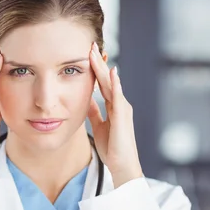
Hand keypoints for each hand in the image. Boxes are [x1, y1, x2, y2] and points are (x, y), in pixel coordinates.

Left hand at [87, 42, 142, 188]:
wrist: (122, 165)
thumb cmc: (112, 147)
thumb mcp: (99, 125)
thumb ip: (95, 112)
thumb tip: (86, 100)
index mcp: (113, 105)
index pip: (102, 82)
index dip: (94, 68)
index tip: (86, 53)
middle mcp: (119, 104)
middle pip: (107, 78)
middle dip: (98, 62)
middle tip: (90, 44)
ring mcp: (123, 109)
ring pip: (112, 83)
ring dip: (104, 67)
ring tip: (97, 52)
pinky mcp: (123, 117)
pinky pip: (118, 97)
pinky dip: (115, 84)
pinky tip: (111, 72)